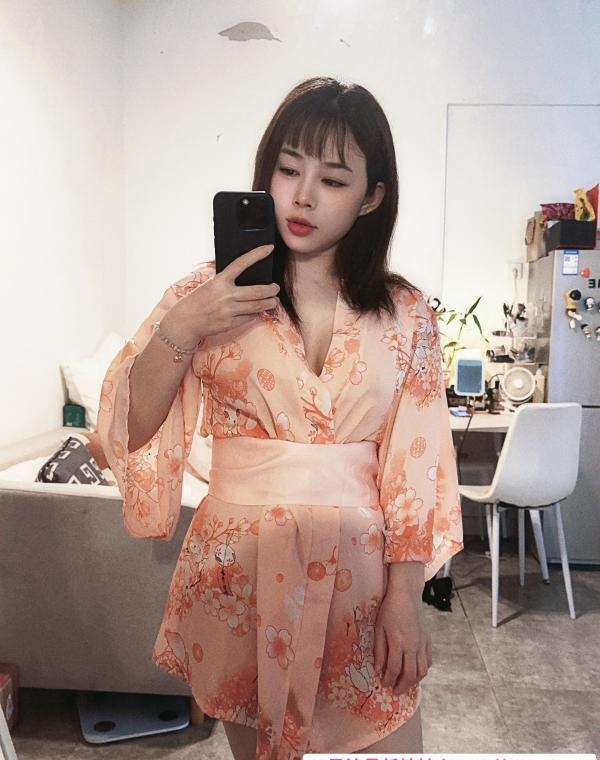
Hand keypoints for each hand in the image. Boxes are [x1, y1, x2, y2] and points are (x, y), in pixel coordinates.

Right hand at [163, 245, 279, 344]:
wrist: (185, 321)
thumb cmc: (198, 301)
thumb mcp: (210, 285)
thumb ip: (227, 281)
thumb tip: (247, 279)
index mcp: (220, 281)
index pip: (241, 263)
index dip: (256, 254)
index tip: (269, 248)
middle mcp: (226, 295)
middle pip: (258, 291)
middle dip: (271, 290)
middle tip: (276, 288)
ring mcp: (229, 310)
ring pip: (258, 306)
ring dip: (270, 303)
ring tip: (273, 301)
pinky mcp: (231, 323)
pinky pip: (250, 317)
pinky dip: (256, 313)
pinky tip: (258, 311)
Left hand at [374, 584, 432, 694]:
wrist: (407, 595)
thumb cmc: (389, 610)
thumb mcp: (379, 629)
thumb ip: (379, 651)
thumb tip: (379, 671)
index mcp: (398, 642)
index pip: (394, 669)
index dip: (388, 680)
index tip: (383, 684)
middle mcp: (413, 646)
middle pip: (410, 675)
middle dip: (402, 687)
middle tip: (395, 691)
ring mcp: (422, 643)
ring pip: (422, 671)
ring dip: (414, 681)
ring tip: (405, 684)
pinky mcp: (428, 640)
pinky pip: (429, 661)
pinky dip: (423, 670)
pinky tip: (415, 671)